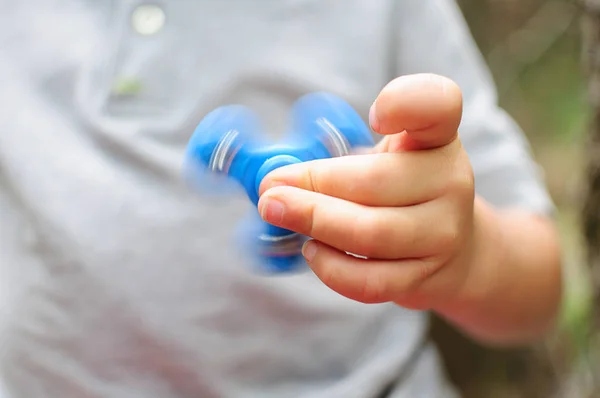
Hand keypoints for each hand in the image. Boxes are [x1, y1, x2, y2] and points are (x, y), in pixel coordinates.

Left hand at [257, 74, 475, 309]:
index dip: (406, 104)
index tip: (375, 116)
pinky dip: (330, 267)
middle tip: (270, 191)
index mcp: (437, 137)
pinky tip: (313, 250)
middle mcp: (450, 180)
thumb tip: (272, 181)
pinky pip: (369, 280)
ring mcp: (444, 232)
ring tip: (280, 215)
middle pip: (375, 182)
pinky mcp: (426, 276)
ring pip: (371, 234)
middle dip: (312, 186)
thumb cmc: (401, 191)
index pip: (438, 104)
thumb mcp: (385, 157)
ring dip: (314, 223)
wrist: (450, 248)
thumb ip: (339, 157)